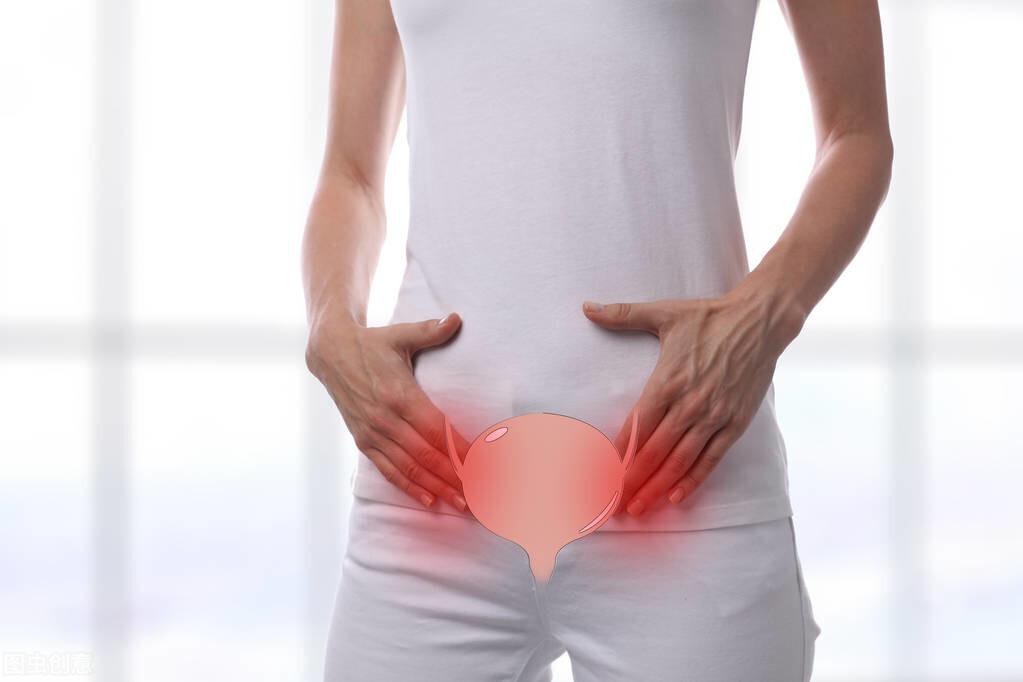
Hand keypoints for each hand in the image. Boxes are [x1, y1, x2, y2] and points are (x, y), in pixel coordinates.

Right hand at [306, 312, 470, 511]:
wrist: (330, 352)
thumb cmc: (372, 343)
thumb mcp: (400, 334)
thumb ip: (430, 330)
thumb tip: (456, 319)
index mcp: (400, 394)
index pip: (437, 430)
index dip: (460, 450)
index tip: (484, 464)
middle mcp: (386, 419)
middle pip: (427, 456)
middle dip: (455, 477)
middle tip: (481, 493)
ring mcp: (373, 433)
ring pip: (410, 468)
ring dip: (437, 488)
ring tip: (462, 503)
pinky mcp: (363, 441)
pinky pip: (388, 470)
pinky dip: (409, 487)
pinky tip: (430, 501)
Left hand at [583, 289, 801, 515]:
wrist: (760, 320)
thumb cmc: (709, 317)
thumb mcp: (664, 313)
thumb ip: (623, 314)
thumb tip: (587, 307)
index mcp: (668, 380)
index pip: (638, 425)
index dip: (620, 451)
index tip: (603, 472)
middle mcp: (690, 403)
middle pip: (655, 450)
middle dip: (634, 479)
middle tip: (615, 502)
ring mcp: (714, 416)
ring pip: (681, 460)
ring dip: (658, 486)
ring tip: (640, 507)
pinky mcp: (735, 422)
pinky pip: (712, 458)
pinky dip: (694, 479)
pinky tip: (677, 497)